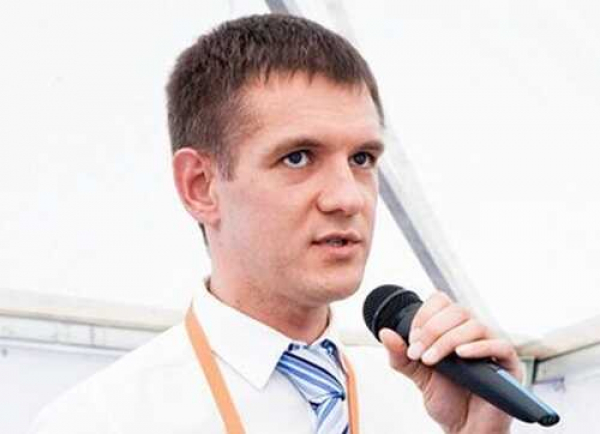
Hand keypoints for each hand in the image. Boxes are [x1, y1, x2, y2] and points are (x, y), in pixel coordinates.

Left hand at [379, 291, 521, 433]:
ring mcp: (492, 346)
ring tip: (432, 361)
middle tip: (419, 353)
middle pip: (457, 310)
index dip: (424, 315)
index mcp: (452, 328)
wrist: (463, 428)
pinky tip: (460, 356)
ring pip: (474, 325)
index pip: (441, 301)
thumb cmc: (446, 400)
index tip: (413, 340)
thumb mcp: (417, 374)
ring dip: (447, 341)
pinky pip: (500, 345)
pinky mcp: (508, 363)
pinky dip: (478, 347)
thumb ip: (401, 355)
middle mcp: (473, 333)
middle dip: (432, 330)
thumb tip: (385, 333)